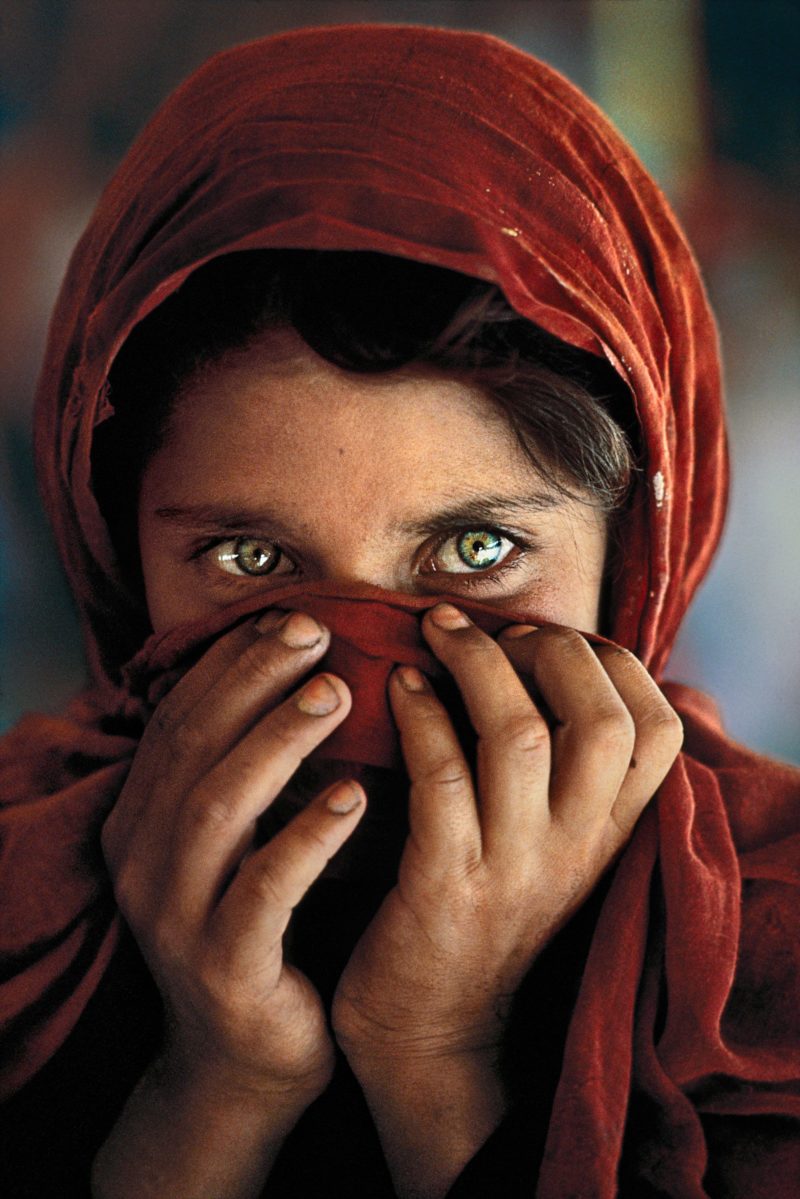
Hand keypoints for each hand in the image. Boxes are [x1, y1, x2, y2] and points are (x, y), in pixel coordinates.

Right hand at [101, 609, 364, 1103]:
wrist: (242, 1062)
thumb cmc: (259, 931)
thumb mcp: (240, 844)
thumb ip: (252, 772)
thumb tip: (310, 676)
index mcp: (142, 820)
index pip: (179, 719)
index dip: (232, 663)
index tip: (293, 617)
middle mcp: (142, 860)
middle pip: (194, 746)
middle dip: (254, 681)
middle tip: (317, 632)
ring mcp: (175, 916)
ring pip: (219, 807)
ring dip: (278, 741)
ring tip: (337, 695)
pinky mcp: (222, 966)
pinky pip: (264, 889)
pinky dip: (308, 836)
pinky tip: (357, 797)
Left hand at [332, 603, 682, 1067]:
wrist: (429, 1037)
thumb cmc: (483, 917)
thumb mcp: (552, 852)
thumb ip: (569, 779)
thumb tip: (550, 665)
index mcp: (608, 836)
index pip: (658, 731)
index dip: (613, 664)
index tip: (550, 639)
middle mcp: (576, 850)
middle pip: (602, 720)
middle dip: (549, 648)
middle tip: (490, 628)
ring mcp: (513, 870)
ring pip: (522, 736)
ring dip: (476, 664)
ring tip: (436, 629)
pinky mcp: (444, 887)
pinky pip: (441, 777)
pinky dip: (420, 714)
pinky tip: (398, 684)